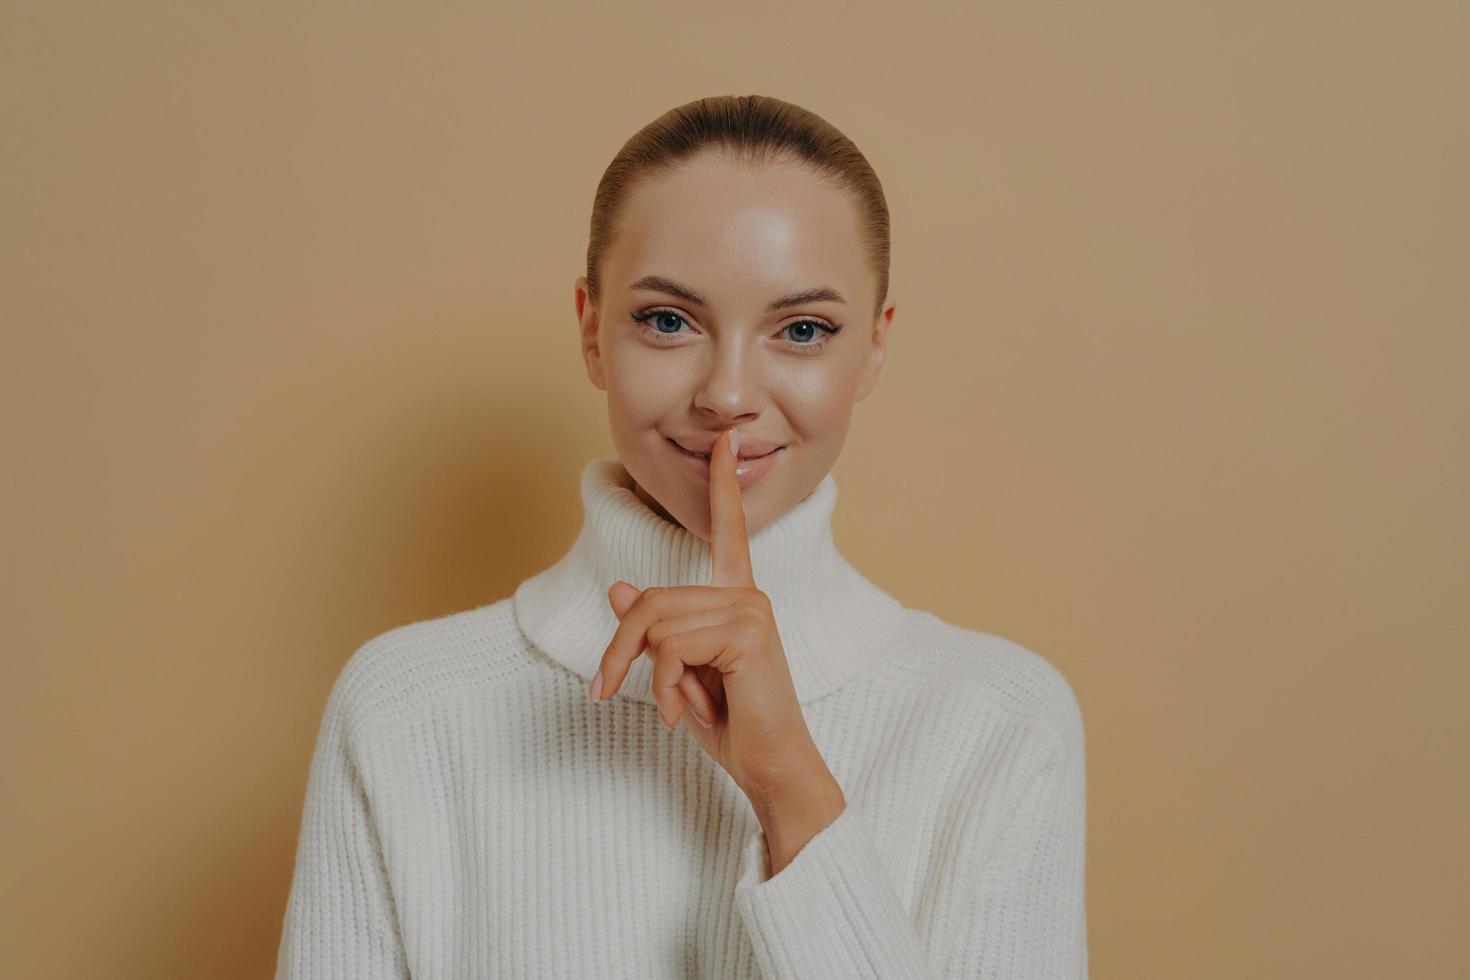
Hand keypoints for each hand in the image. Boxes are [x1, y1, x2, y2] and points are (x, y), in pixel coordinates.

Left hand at [590, 428, 823, 801]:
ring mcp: (751, 610)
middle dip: (619, 651)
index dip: (723, 485)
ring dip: (646, 676)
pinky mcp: (748, 632)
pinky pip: (671, 646)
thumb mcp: (679, 676)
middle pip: (650, 601)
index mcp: (736, 599)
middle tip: (608, 691)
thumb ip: (654, 632)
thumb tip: (620, 589)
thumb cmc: (732, 726)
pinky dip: (666, 686)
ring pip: (655, 623)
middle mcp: (748, 595)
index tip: (727, 441)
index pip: (728, 530)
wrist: (772, 769)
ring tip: (679, 709)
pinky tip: (691, 713)